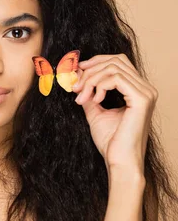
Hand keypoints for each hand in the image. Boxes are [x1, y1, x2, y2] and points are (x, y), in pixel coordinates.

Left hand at [72, 54, 157, 173]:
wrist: (119, 161)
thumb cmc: (110, 141)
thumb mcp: (95, 112)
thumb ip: (89, 94)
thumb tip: (76, 79)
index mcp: (138, 90)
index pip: (118, 62)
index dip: (95, 62)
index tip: (77, 72)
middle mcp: (145, 89)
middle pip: (115, 60)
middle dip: (90, 70)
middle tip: (75, 86)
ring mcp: (146, 93)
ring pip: (113, 67)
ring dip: (90, 79)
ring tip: (81, 96)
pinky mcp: (141, 99)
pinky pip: (115, 78)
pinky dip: (98, 85)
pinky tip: (94, 100)